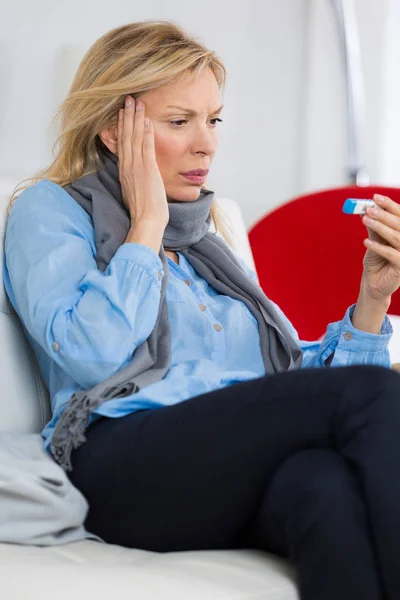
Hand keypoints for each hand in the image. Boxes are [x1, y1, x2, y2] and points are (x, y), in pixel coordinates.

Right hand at [117, 95, 168, 227]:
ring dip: (135, 118)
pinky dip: (146, 133)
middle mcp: (128, 167)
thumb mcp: (135, 192)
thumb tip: (138, 176)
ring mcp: (137, 167)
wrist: (146, 221)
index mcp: (124, 172)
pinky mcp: (147, 170)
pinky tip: (147, 120)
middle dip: (126, 116)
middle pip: (125, 136)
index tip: (122, 113)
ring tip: (136, 102)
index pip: (122, 144)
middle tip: (128, 99)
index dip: (121, 127)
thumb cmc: (144, 212)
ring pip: (134, 137)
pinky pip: (146, 147)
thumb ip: (135, 180)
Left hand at [360, 193, 399, 301]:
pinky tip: (366, 242)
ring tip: (365, 220)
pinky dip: (378, 247)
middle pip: (399, 224)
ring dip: (380, 227)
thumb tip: (365, 209)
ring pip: (396, 237)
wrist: (373, 283)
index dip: (390, 205)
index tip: (376, 197)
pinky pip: (391, 254)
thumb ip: (373, 227)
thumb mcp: (374, 241)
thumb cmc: (376, 261)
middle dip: (384, 215)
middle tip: (368, 209)